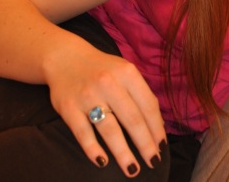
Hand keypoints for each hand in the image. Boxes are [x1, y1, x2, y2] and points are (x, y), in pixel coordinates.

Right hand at [44, 41, 165, 176]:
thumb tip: (157, 125)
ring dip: (123, 152)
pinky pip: (83, 133)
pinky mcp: (69, 108)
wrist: (65, 58)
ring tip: (133, 169)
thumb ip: (140, 93)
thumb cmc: (103, 69)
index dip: (157, 128)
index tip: (162, 146)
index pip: (148, 105)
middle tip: (153, 162)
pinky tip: (103, 162)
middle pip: (132, 119)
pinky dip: (93, 149)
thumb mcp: (125, 71)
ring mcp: (88, 96)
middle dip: (145, 144)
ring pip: (109, 129)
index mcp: (127, 73)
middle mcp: (109, 83)